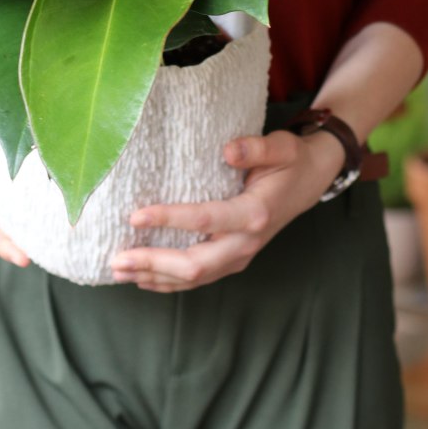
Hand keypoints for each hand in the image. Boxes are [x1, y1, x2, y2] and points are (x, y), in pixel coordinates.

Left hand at [110, 129, 344, 292]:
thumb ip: (255, 148)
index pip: (205, 221)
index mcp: (255, 214)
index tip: (136, 215)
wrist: (311, 180)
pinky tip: (143, 279)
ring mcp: (240, 256)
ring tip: (118, 271)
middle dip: (152, 264)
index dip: (168, 219)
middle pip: (195, 265)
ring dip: (154, 277)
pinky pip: (198, 278)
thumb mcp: (281, 147)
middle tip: (116, 259)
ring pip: (194, 279)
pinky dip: (168, 282)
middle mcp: (246, 242)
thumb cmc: (291, 160)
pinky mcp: (233, 259)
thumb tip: (227, 150)